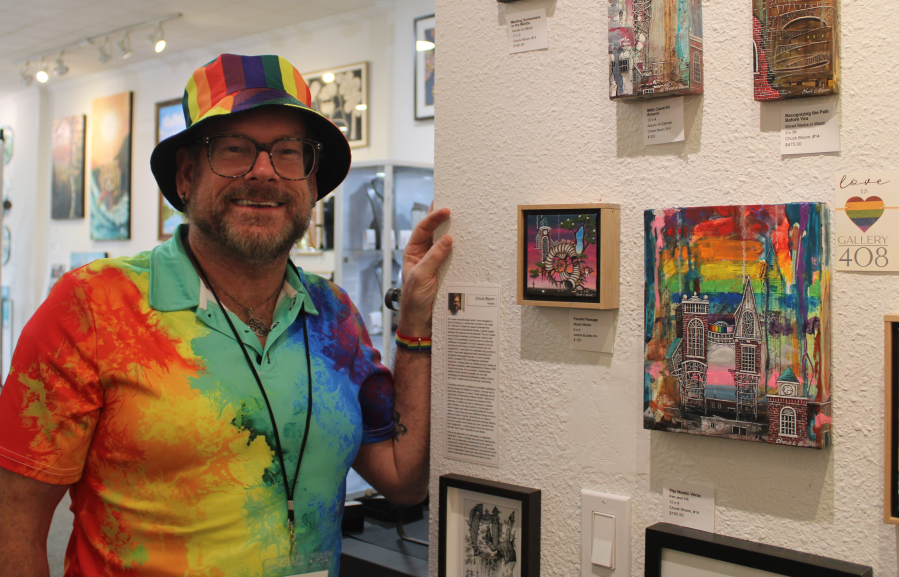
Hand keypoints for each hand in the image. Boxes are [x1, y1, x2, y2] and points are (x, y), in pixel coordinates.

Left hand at [398, 204, 451, 335]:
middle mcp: (423, 253)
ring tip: (462, 217)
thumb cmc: (414, 299)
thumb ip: (433, 257)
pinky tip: (466, 240)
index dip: (433, 217)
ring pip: (443, 241)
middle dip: (441, 217)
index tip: (446, 210)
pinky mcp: (444, 270)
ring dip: (452, 230)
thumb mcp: (421, 276)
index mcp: (412, 251)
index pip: (423, 229)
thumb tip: (447, 239)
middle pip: (433, 230)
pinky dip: (459, 247)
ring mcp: (434, 261)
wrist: (420, 320)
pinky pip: (452, 255)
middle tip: (454, 202)